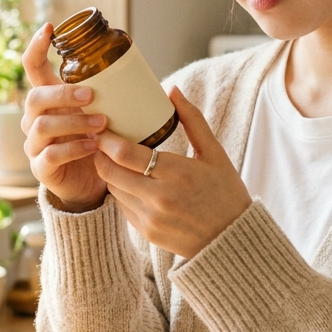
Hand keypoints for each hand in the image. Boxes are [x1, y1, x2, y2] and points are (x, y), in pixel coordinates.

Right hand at [21, 23, 108, 211]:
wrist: (92, 182)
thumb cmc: (97, 139)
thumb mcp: (101, 111)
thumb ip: (108, 92)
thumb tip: (138, 66)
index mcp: (49, 99)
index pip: (32, 67)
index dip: (36, 46)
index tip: (50, 28)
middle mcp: (35, 118)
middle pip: (35, 97)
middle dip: (62, 94)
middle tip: (91, 96)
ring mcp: (35, 144)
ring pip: (42, 126)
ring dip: (74, 122)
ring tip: (102, 124)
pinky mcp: (42, 167)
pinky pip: (51, 155)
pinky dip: (74, 149)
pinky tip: (93, 147)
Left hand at [94, 86, 251, 257]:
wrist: (232, 240)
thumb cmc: (226, 193)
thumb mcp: (215, 153)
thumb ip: (193, 121)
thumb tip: (173, 91)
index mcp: (176, 173)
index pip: (125, 154)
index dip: (106, 139)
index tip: (101, 127)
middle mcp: (159, 198)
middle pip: (110, 171)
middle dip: (100, 153)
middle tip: (100, 139)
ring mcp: (150, 218)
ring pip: (113, 188)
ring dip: (109, 171)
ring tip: (112, 157)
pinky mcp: (146, 232)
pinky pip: (122, 206)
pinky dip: (122, 191)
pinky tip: (129, 180)